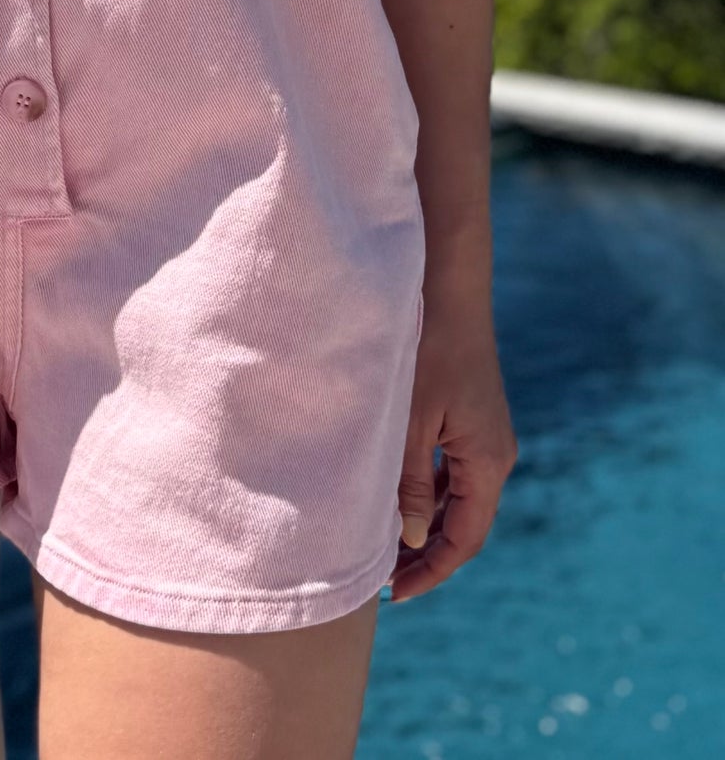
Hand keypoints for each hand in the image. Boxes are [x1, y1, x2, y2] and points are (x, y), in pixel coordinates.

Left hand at [390, 275, 517, 602]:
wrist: (447, 286)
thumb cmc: (425, 348)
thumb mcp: (408, 422)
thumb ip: (411, 484)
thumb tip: (414, 541)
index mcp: (489, 462)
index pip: (466, 539)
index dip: (432, 572)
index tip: (394, 595)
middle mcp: (496, 454)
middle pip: (465, 524)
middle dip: (427, 555)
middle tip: (383, 580)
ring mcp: (486, 434)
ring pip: (458, 497)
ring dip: (426, 524)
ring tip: (383, 546)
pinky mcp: (472, 417)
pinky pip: (453, 470)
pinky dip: (429, 492)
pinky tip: (397, 497)